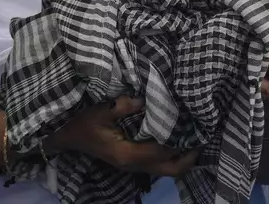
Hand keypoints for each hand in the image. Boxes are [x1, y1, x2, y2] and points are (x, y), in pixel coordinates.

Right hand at [46, 96, 198, 175]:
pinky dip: (171, 157)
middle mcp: (133, 164)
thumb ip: (125, 105)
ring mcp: (132, 166)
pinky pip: (158, 165)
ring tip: (195, 140)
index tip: (195, 127)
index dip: (180, 141)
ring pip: (166, 170)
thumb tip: (147, 99)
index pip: (162, 151)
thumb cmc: (82, 124)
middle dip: (189, 157)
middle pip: (170, 170)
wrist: (65, 138)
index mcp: (127, 153)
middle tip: (202, 139)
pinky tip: (177, 141)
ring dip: (182, 158)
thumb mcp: (101, 110)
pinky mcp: (131, 161)